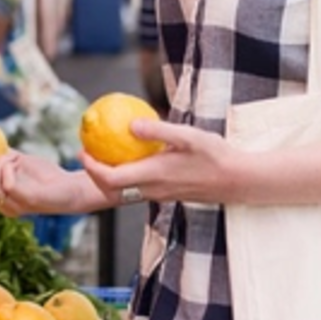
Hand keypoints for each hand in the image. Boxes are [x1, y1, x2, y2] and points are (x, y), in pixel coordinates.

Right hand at [0, 148, 82, 217]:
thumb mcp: (17, 164)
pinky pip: (6, 182)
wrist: (69, 187)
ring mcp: (12, 206)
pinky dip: (9, 167)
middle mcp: (2, 207)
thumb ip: (1, 158)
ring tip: (7, 154)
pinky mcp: (24, 202)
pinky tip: (19, 161)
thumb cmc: (43, 175)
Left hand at [79, 119, 241, 204]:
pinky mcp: (169, 194)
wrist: (238, 181)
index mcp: (154, 175)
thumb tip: (130, 124)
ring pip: (125, 192)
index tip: (82, 151)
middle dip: (94, 175)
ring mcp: (161, 195)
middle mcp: (154, 190)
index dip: (91, 168)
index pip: (111, 179)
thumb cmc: (215, 155)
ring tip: (103, 154)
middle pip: (112, 191)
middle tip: (86, 153)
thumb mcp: (187, 136)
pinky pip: (139, 189)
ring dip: (109, 178)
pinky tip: (131, 157)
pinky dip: (126, 178)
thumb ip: (158, 130)